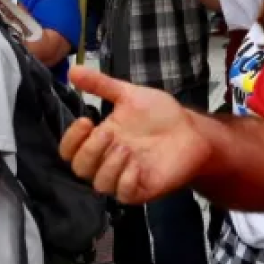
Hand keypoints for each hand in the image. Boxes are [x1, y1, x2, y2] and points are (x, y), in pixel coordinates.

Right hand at [59, 67, 212, 203]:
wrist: (193, 130)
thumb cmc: (160, 114)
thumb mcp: (128, 94)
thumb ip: (100, 84)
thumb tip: (72, 69)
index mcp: (100, 140)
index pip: (70, 150)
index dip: (71, 140)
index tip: (85, 121)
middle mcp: (107, 161)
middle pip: (79, 169)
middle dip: (89, 150)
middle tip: (108, 133)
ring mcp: (125, 176)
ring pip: (99, 184)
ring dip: (108, 166)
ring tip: (126, 148)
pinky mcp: (143, 189)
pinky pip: (124, 194)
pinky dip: (126, 180)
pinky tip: (137, 165)